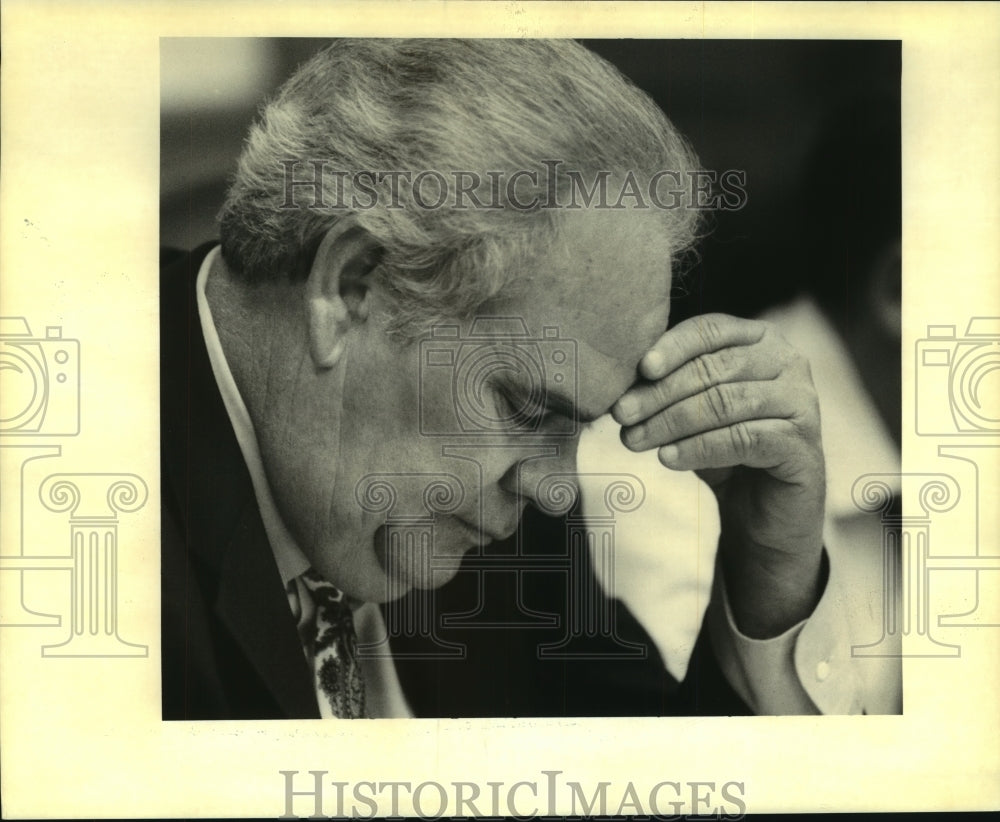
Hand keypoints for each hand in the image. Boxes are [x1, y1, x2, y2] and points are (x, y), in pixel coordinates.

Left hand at [611, 313, 825, 637]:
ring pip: (726, 403)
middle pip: (714, 368)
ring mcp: (802, 402)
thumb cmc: (723, 448)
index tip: (641, 369)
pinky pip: (743, 439)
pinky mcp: (803, 444)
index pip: (711, 329)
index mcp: (761, 340)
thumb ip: (668, 387)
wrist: (763, 511)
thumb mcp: (692, 410)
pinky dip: (700, 448)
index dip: (673, 346)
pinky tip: (668, 459)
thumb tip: (620, 385)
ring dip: (672, 422)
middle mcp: (788, 363)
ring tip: (634, 440)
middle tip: (622, 414)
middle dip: (661, 392)